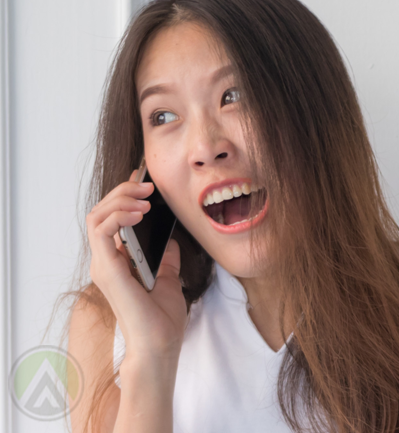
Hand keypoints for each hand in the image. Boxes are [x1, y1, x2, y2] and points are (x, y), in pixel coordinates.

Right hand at [86, 169, 187, 361]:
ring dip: (120, 200)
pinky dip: (117, 215)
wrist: (160, 345)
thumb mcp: (169, 280)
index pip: (111, 220)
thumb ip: (166, 260)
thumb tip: (171, 242)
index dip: (124, 197)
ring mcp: (103, 265)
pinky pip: (101, 231)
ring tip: (145, 197)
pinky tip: (138, 212)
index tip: (144, 182)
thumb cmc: (162, 320)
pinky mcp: (107, 270)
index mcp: (118, 263)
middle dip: (123, 192)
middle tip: (147, 185)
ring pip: (97, 217)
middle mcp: (106, 262)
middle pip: (101, 213)